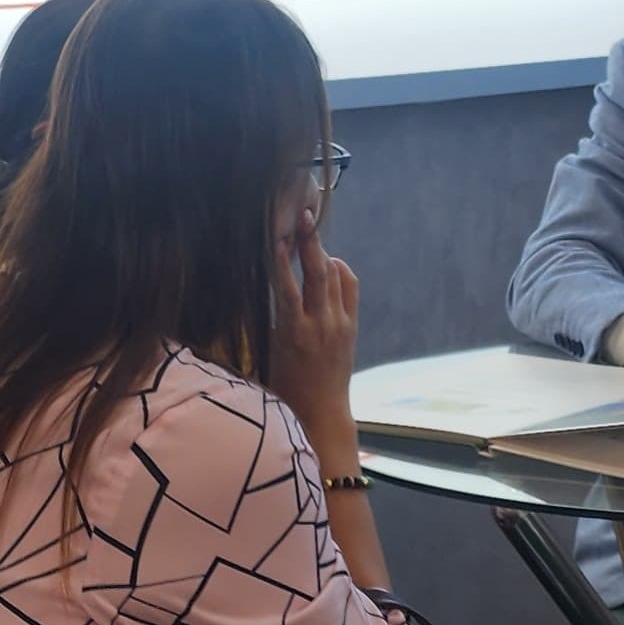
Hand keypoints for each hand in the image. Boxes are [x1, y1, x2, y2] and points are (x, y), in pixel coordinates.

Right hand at [266, 209, 361, 455]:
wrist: (320, 409)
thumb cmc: (285, 383)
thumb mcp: (271, 349)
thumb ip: (274, 316)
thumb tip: (274, 285)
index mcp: (293, 331)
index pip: (286, 285)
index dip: (280, 257)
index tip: (276, 234)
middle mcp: (319, 323)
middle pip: (317, 271)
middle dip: (310, 241)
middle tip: (304, 215)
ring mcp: (339, 323)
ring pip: (334, 275)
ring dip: (321, 253)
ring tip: (310, 234)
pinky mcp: (352, 326)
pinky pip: (349, 287)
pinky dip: (339, 270)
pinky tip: (329, 264)